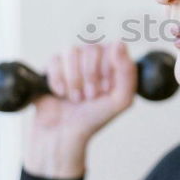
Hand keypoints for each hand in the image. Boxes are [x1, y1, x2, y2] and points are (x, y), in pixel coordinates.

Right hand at [23, 41, 136, 178]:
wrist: (64, 135)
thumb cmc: (94, 118)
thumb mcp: (121, 99)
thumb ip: (127, 72)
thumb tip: (119, 43)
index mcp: (111, 63)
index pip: (112, 47)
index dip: (107, 70)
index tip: (105, 89)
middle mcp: (92, 58)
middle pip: (91, 48)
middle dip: (90, 77)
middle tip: (89, 97)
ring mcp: (72, 61)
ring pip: (72, 51)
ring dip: (74, 80)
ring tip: (76, 98)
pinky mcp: (52, 66)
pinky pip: (54, 60)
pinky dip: (58, 80)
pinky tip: (60, 94)